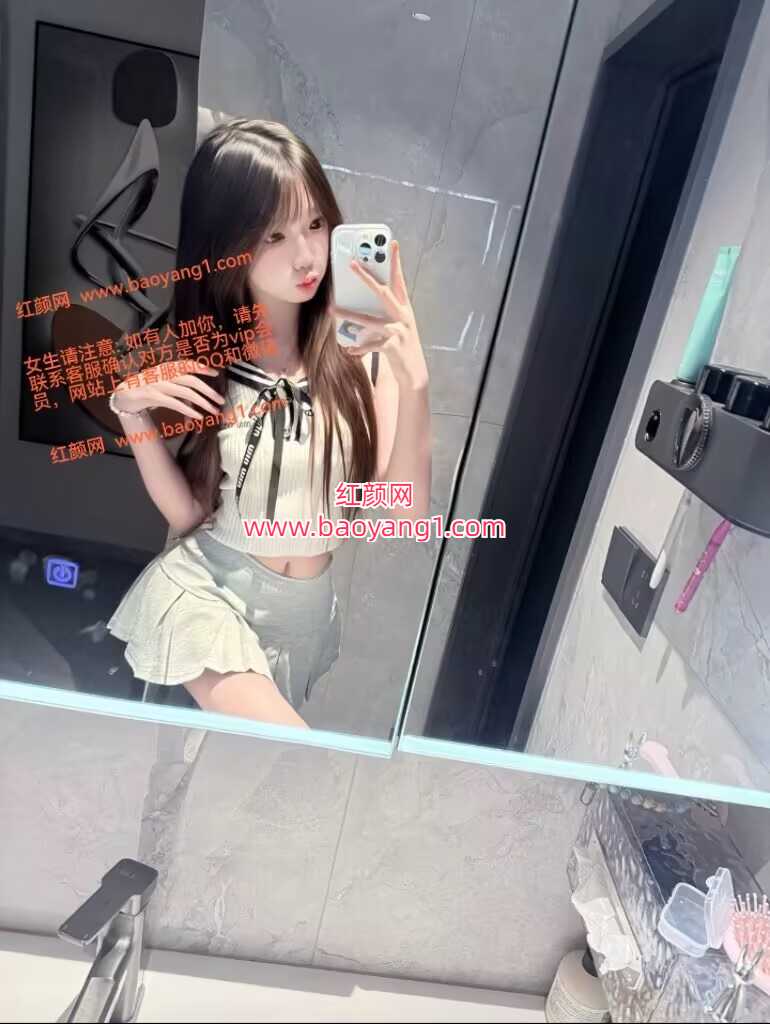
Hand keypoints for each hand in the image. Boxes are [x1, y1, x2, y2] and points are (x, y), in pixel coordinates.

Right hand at [111, 359, 225, 419]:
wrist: (123, 394)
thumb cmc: (146, 388)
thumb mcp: (163, 382)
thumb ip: (178, 385)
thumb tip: (198, 396)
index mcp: (166, 368)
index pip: (186, 364)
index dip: (202, 367)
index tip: (215, 373)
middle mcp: (163, 374)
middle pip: (191, 380)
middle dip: (208, 390)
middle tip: (220, 400)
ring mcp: (157, 384)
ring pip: (185, 392)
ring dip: (202, 402)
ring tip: (213, 410)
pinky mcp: (152, 396)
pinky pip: (175, 403)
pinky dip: (188, 410)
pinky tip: (198, 415)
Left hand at [330, 240, 427, 388]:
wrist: (414, 372)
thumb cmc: (402, 345)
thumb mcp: (397, 325)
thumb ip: (384, 312)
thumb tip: (360, 302)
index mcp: (405, 308)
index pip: (399, 280)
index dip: (396, 262)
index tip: (392, 243)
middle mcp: (403, 316)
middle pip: (383, 292)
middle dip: (367, 278)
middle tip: (353, 264)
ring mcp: (399, 331)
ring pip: (370, 320)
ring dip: (349, 315)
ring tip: (332, 310)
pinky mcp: (392, 347)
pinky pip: (370, 345)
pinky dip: (358, 347)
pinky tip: (349, 349)